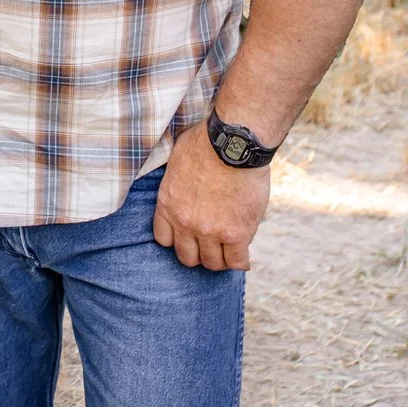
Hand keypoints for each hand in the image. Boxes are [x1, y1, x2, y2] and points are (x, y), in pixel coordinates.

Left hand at [152, 128, 271, 270]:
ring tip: (228, 250)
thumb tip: (182, 179)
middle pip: (187, 256)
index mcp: (167, 204)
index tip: (189, 236)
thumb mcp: (176, 161)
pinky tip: (244, 256)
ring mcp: (210, 231)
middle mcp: (185, 222)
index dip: (178, 240)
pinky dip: (240, 261)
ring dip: (220, 259)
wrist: (233, 144)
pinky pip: (236, 261)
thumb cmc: (206, 144)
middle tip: (210, 246)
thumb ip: (176, 181)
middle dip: (198, 253)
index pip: (164, 239)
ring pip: (212, 263)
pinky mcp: (236, 234)